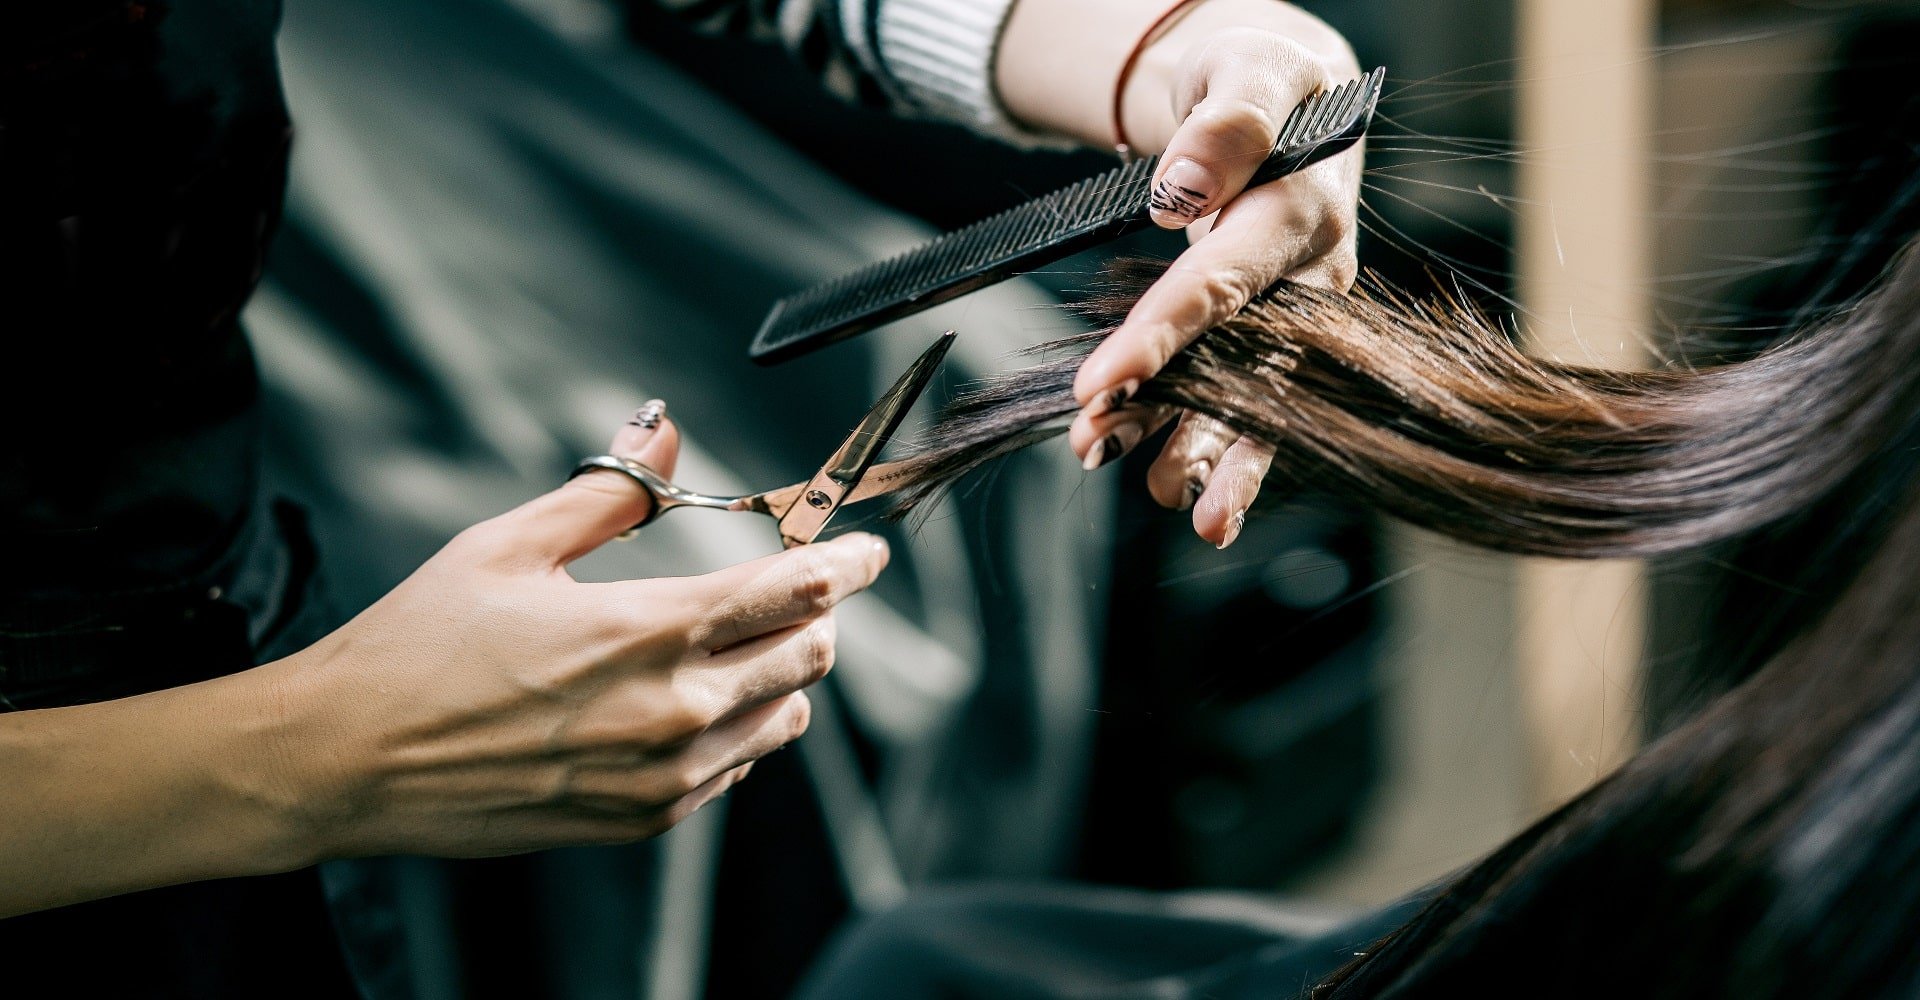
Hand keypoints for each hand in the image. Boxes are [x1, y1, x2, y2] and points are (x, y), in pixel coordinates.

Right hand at [262, 404, 890, 858]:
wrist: (345, 762)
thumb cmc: (418, 644)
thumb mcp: (509, 544)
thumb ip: (609, 490)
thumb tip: (663, 429)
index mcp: (645, 631)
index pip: (796, 592)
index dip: (850, 563)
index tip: (870, 550)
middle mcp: (670, 711)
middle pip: (810, 654)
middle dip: (819, 613)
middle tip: (798, 586)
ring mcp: (660, 776)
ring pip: (784, 719)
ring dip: (783, 674)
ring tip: (740, 642)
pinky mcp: (640, 820)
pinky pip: (734, 769)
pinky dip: (740, 729)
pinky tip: (692, 701)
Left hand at [997, 0, 1362, 547]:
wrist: (1289, 99)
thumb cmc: (1262, 81)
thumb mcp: (1248, 67)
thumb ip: (1226, 124)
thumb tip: (1180, 188)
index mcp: (1303, 214)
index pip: (1223, 282)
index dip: (1163, 336)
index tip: (1101, 383)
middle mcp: (1308, 278)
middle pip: (1245, 364)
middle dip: (1189, 423)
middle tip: (1122, 463)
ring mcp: (1294, 314)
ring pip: (1252, 398)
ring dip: (1200, 449)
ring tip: (1159, 495)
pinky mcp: (1273, 335)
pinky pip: (1246, 399)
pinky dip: (1211, 446)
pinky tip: (1173, 487)